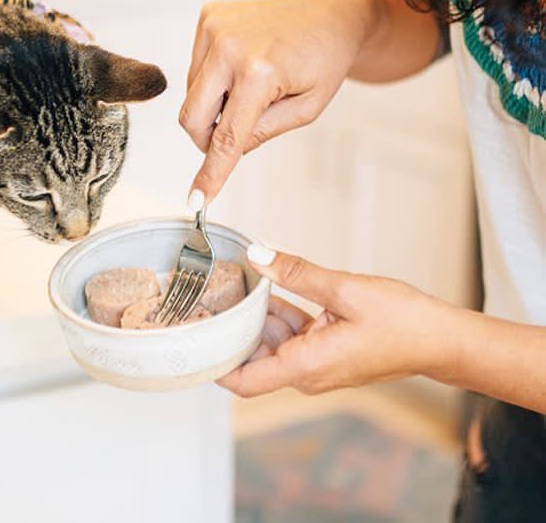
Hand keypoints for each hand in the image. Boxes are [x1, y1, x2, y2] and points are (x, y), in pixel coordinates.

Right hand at [179, 0, 377, 205]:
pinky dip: (213, 80)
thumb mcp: (306, 110)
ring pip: (191, 94)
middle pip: (192, 116)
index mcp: (260, 72)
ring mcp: (215, 27)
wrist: (329, 12)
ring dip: (214, 104)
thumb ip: (262, 134)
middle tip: (233, 135)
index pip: (226, 136)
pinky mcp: (208, 17)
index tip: (197, 199)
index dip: (211, 173)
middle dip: (206, 137)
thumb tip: (223, 154)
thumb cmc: (324, 58)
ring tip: (251, 88)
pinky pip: (196, 68)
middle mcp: (229, 46)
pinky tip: (241, 68)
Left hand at [219, 246, 455, 396]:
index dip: (214, 364)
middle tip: (208, 297)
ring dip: (255, 317)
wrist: (441, 339)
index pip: (244, 380)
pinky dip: (279, 314)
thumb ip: (297, 273)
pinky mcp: (327, 352)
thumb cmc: (403, 322)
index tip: (193, 339)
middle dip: (231, 330)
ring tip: (232, 284)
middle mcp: (306, 372)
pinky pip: (292, 336)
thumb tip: (258, 254)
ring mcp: (317, 364)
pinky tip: (268, 285)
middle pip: (252, 358)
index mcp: (305, 366)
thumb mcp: (345, 289)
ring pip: (272, 343)